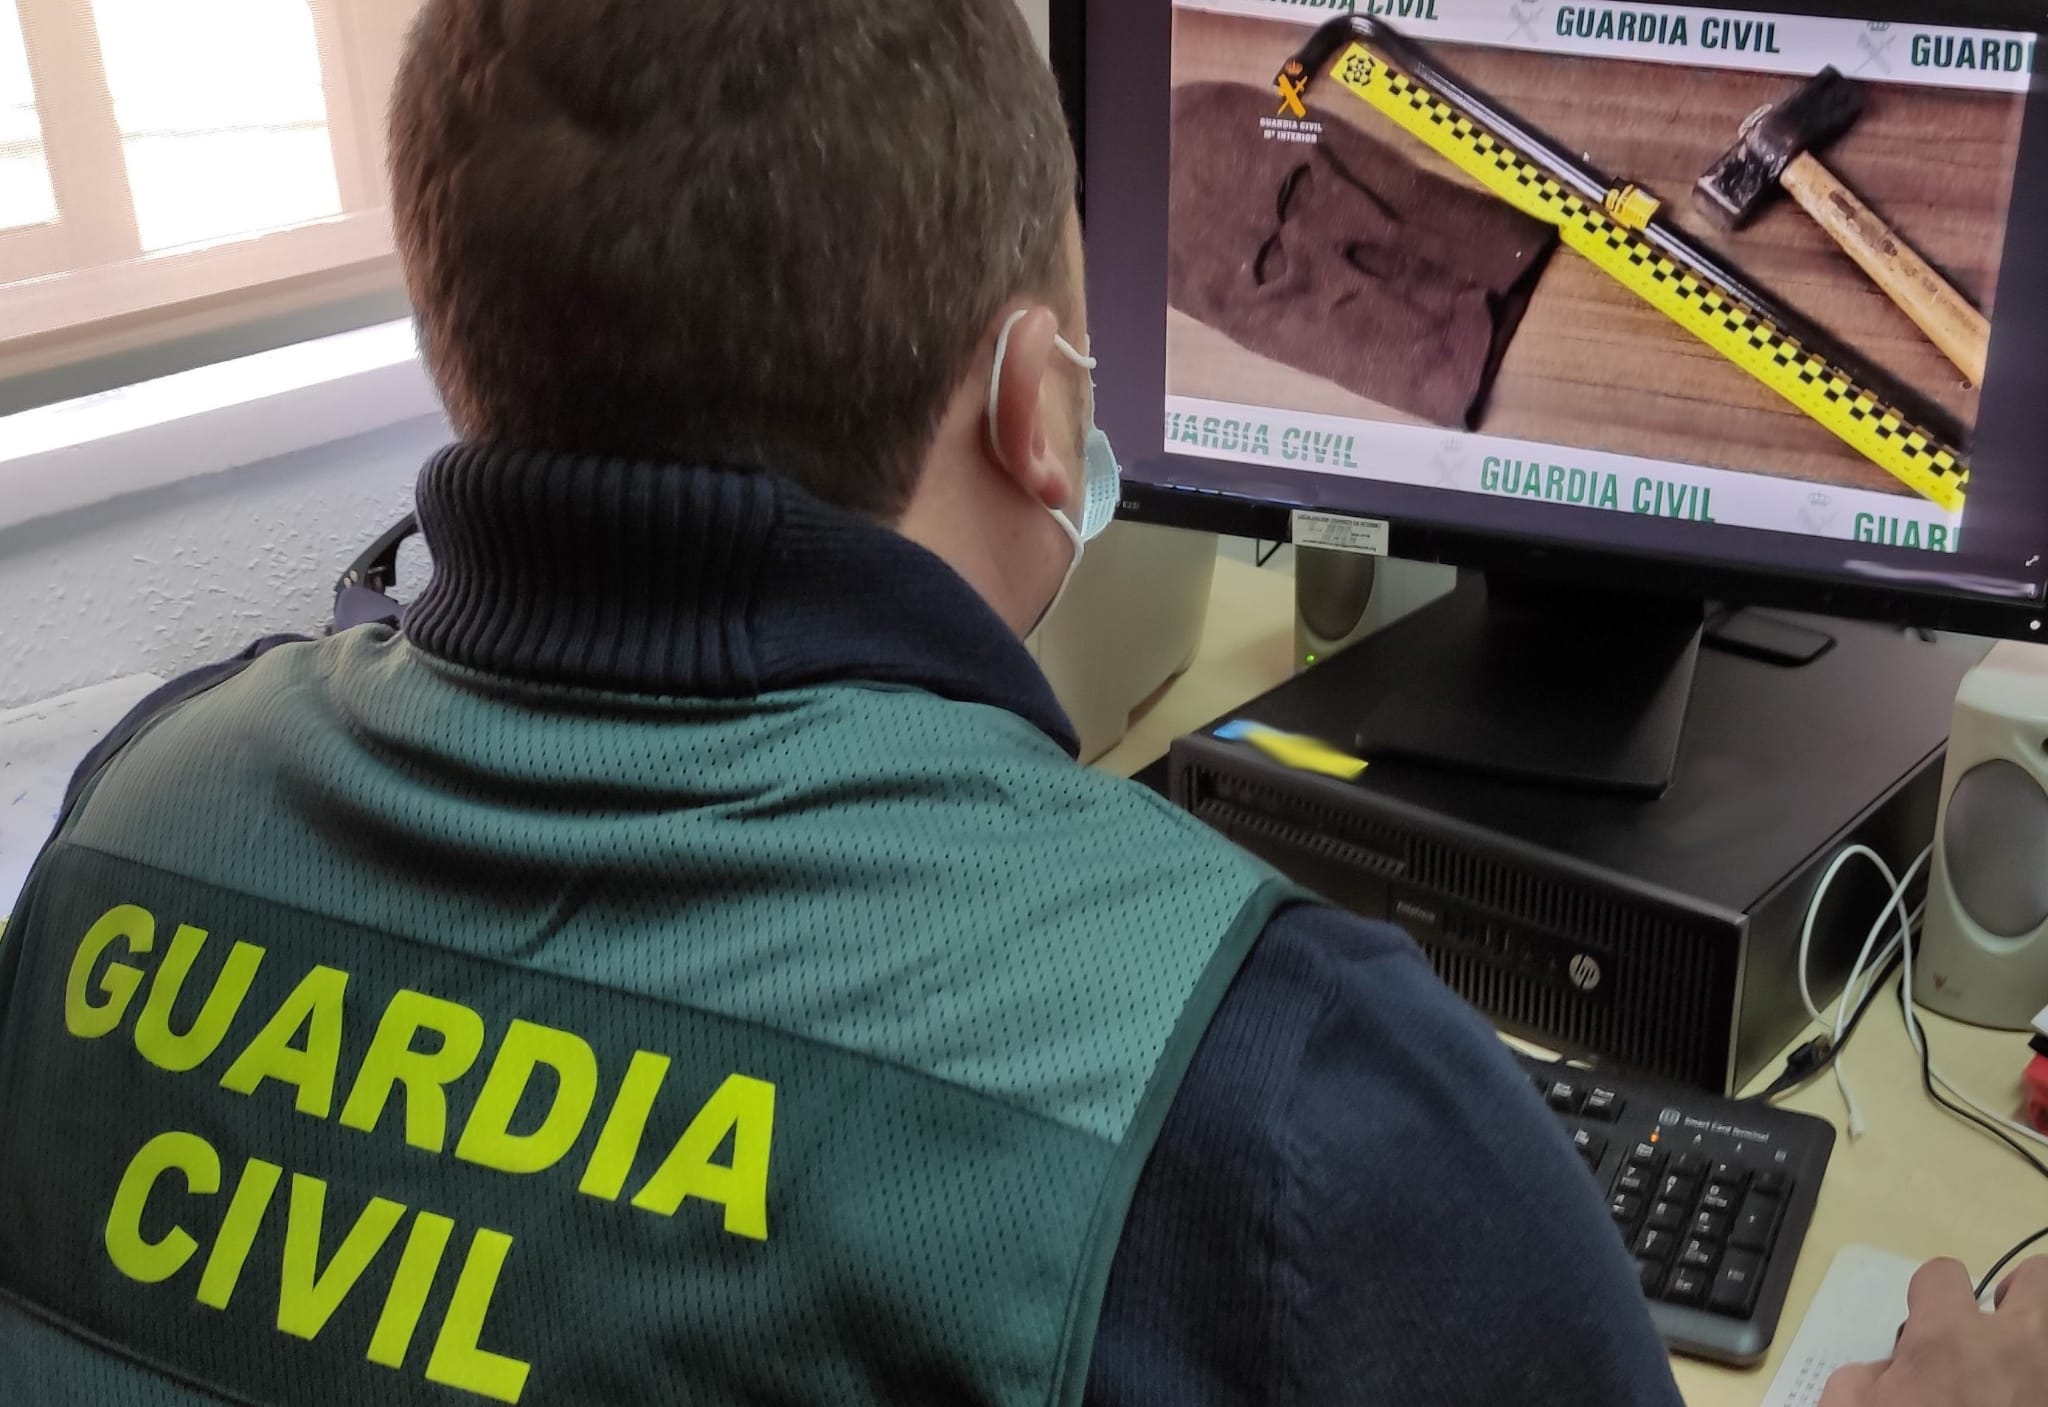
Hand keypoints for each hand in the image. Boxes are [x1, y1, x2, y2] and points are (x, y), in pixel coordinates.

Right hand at [1818, 1257, 2047, 1406]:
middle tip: (1999, 1329)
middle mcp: (2016, 1348)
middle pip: (2038, 1279)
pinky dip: (2042, 1384)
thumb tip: (1889, 1371)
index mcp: (1949, 1341)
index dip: (1931, 1296)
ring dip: (2040, 1336)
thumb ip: (1863, 1377)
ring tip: (2020, 1366)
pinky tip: (2025, 1397)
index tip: (1927, 1327)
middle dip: (2018, 1295)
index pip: (1944, 1275)